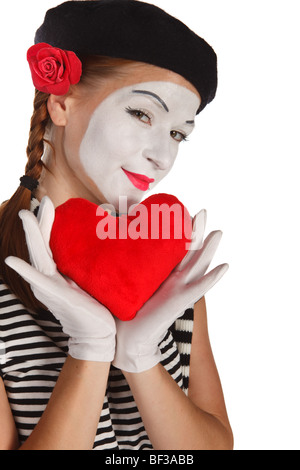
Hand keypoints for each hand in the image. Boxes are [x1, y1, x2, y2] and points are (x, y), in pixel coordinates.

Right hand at [5, 196, 115, 362]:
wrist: (99, 333)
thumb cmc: (98, 304)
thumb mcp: (92, 277)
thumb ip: (92, 260)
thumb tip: (109, 238)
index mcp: (59, 270)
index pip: (51, 242)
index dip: (48, 222)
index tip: (51, 202)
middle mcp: (51, 277)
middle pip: (43, 244)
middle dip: (41, 222)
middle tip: (43, 201)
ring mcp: (51, 287)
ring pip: (39, 256)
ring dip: (32, 236)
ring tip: (26, 216)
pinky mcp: (57, 297)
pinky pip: (38, 282)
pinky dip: (25, 271)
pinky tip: (12, 260)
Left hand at [113, 209, 227, 372]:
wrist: (122, 340)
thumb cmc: (119, 312)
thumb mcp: (118, 282)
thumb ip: (114, 265)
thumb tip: (95, 242)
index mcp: (159, 274)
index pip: (172, 248)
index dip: (176, 230)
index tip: (177, 210)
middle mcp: (172, 281)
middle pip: (189, 252)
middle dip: (196, 232)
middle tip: (201, 211)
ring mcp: (178, 290)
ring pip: (198, 265)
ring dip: (208, 248)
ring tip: (218, 231)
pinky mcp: (178, 302)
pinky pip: (199, 288)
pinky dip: (212, 278)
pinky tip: (224, 266)